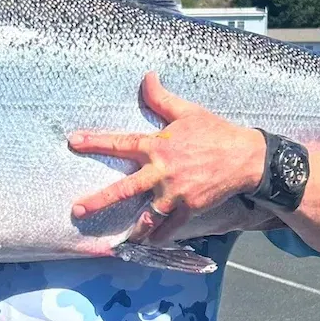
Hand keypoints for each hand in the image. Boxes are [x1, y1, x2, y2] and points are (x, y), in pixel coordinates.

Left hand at [68, 72, 266, 241]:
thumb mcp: (188, 111)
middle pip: (124, 189)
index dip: (96, 142)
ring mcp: (175, 194)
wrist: (246, 157)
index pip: (120, 143)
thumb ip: (161, 98)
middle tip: (77, 209)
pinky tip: (148, 243)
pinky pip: (170, 228)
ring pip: (147, 217)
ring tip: (113, 241)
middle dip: (99, 200)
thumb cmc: (215, 132)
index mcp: (158, 147)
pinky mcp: (190, 209)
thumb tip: (147, 76)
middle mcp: (162, 172)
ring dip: (130, 230)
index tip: (73, 141)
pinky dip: (159, 237)